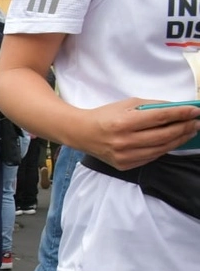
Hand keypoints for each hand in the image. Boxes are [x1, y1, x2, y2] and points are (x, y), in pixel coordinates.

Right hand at [80, 98, 199, 170]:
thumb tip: (177, 109)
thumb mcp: (127, 105)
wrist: (82, 134)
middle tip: (196, 122)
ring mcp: (124, 156)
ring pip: (161, 149)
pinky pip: (151, 157)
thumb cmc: (105, 116)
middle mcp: (124, 142)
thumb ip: (152, 107)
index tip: (195, 111)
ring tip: (189, 132)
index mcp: (124, 123)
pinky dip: (164, 149)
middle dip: (184, 128)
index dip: (181, 114)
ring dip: (179, 140)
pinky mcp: (124, 165)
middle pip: (164, 135)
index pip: (160, 118)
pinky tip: (171, 142)